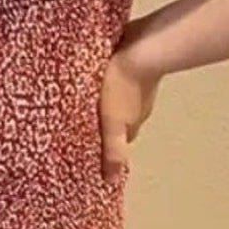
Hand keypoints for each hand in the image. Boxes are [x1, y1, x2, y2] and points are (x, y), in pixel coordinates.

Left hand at [99, 44, 161, 183]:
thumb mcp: (112, 123)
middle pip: (121, 120)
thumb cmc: (122, 86)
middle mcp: (140, 106)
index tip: (92, 145)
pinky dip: (113, 82)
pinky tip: (101, 76)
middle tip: (87, 121)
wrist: (141, 47)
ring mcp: (139, 84)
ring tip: (90, 101)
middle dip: (106, 123)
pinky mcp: (135, 62)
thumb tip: (113, 181)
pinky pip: (122, 77)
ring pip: (122, 99)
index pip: (119, 140)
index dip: (106, 144)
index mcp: (133, 123)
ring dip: (110, 102)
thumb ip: (113, 151)